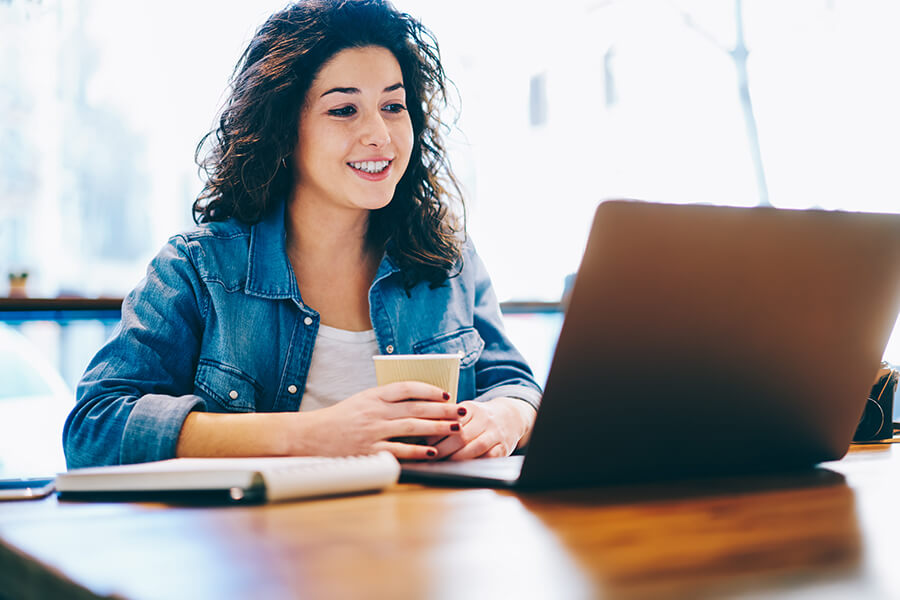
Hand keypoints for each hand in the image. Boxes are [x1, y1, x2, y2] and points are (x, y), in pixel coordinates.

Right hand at [302, 382, 462, 459]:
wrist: (312, 435)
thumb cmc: (340, 418)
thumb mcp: (362, 400)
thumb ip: (387, 400)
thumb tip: (420, 402)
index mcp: (374, 395)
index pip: (408, 388)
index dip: (430, 390)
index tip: (446, 394)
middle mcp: (375, 411)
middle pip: (416, 408)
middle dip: (442, 410)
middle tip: (461, 411)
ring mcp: (373, 431)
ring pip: (412, 427)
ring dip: (437, 428)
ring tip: (455, 429)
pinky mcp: (370, 451)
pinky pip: (400, 450)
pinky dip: (418, 451)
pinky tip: (433, 451)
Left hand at [433, 397, 536, 460]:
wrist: (510, 416)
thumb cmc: (480, 417)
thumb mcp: (465, 412)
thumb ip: (446, 419)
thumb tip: (421, 433)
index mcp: (471, 408)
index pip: (451, 421)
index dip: (436, 433)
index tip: (424, 442)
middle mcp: (485, 420)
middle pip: (461, 436)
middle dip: (443, 449)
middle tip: (430, 457)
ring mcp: (495, 434)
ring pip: (475, 447)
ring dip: (456, 458)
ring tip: (442, 464)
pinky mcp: (503, 448)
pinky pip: (489, 458)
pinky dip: (474, 463)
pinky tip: (462, 468)